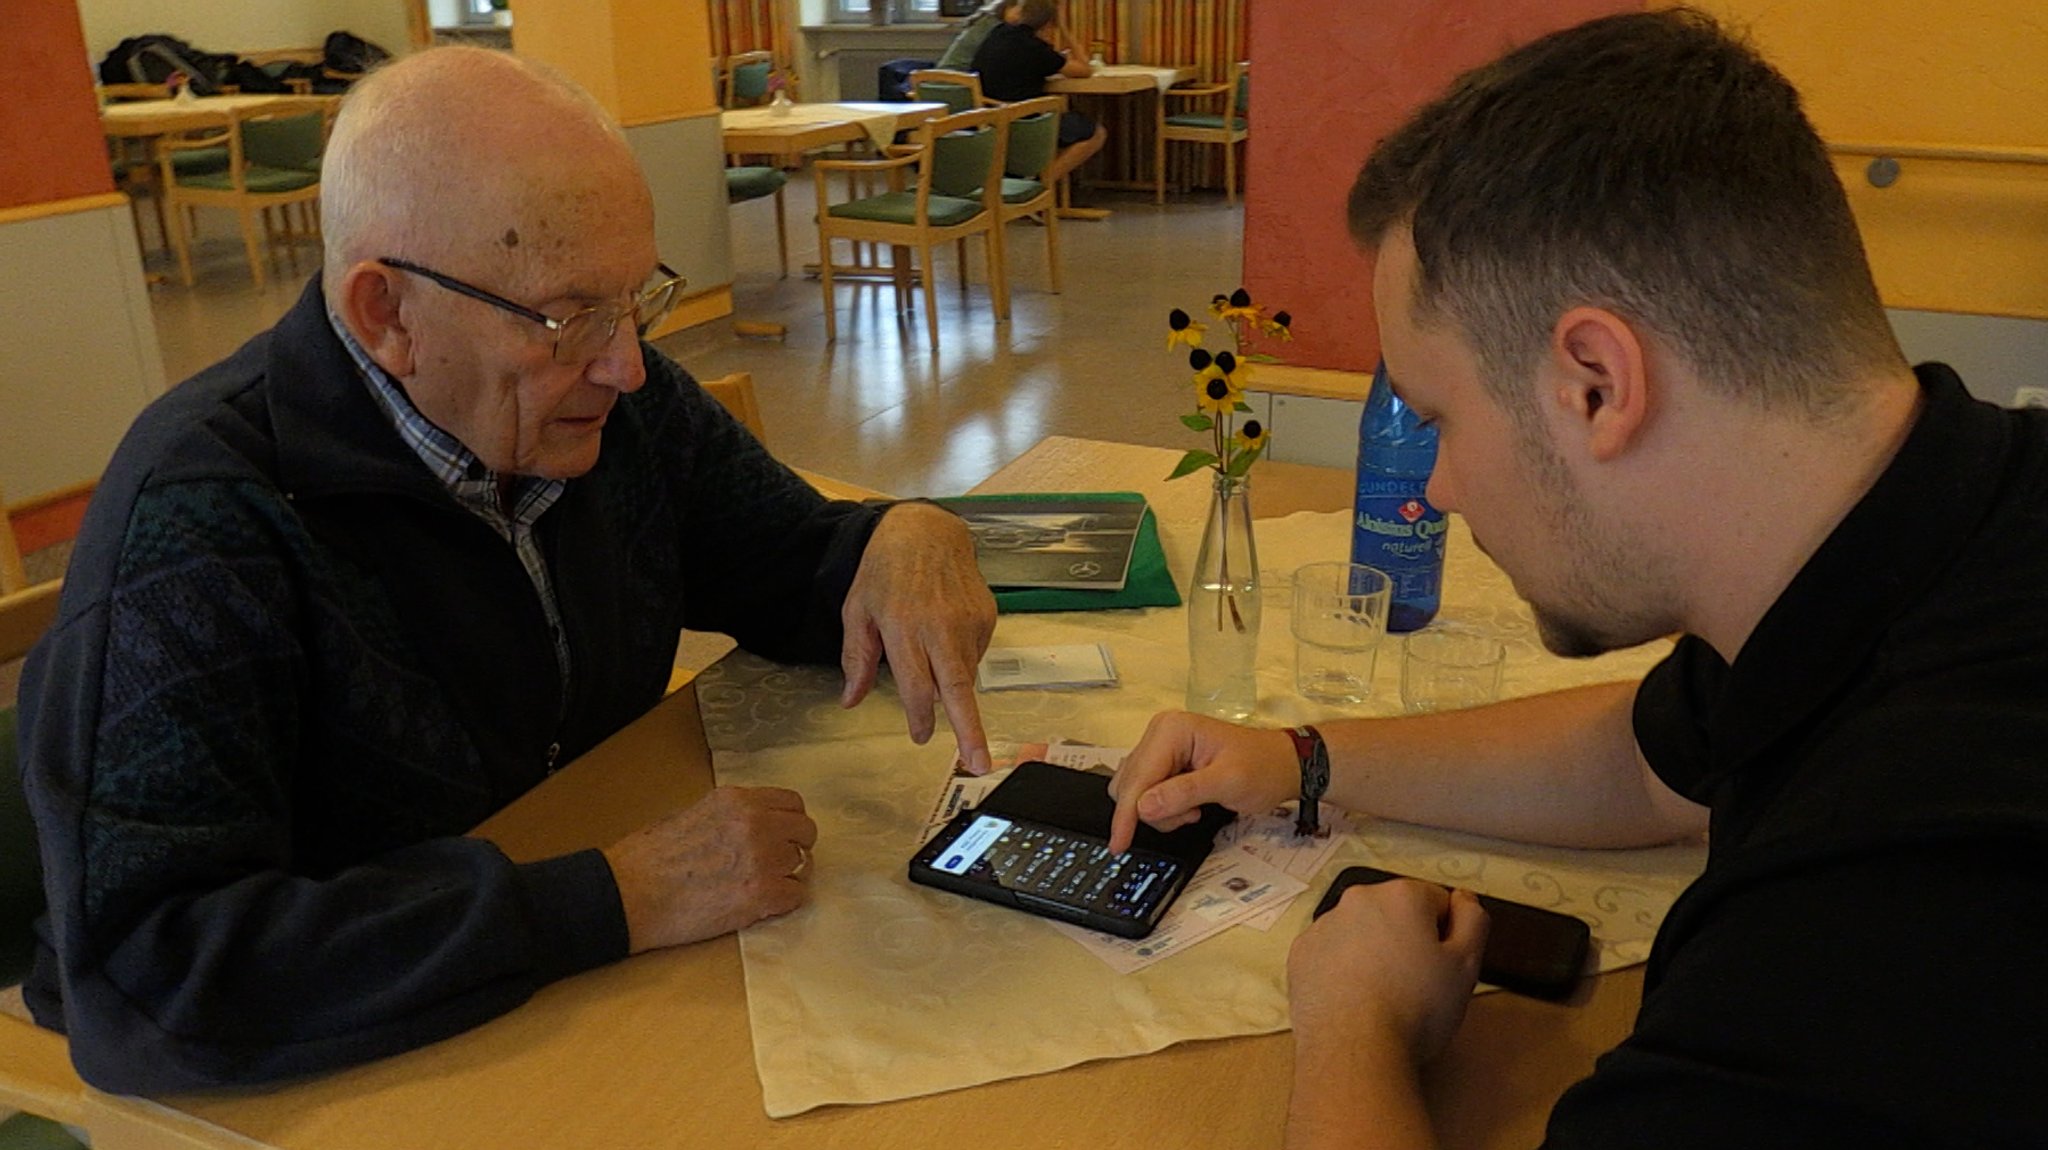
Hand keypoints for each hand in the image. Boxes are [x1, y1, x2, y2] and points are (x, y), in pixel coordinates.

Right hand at [603, 786, 817, 952]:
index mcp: (737, 800)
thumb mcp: (691, 815)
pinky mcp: (761, 895)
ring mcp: (761, 858)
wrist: (627, 894)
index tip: (781, 836)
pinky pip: (796, 896)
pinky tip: (761, 905)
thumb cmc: (648, 859)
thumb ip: (729, 816)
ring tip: (763, 887)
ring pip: (804, 864)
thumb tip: (752, 826)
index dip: (789, 822)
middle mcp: (755, 823)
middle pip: (806, 832)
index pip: (792, 803)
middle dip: (794, 848)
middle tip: (775, 865)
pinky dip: (783, 902)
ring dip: (788, 876)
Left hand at [840, 501, 997, 773]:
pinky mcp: (987, 616)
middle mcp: (941, 626)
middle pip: (958, 689)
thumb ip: (856, 658)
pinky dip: (959, 659)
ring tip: (931, 653)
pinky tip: (943, 636)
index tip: (922, 738)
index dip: (919, 717)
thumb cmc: (884, 571)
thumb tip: (850, 700)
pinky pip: (974, 654)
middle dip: (970, 730)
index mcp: (903, 627)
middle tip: (979, 764)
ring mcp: (969, 621)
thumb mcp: (857, 610)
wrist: (927, 530)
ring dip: (952, 686)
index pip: (916, 686)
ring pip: (965, 674)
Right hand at [1106, 711, 1297, 851]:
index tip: (1120, 844)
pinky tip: (1190, 808)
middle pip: (1130, 785)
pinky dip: (1164, 809)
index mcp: (1171, 730)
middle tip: (1189, 817)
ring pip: (1136, 792)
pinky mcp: (1165, 764)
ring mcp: (1161, 748)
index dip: (1127, 813)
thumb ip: (1184, 793)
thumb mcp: (1228, 783)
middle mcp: (1160, 734)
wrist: (1284, 765)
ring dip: (1160, 812)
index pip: (1138, 778)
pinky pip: (1148, 793)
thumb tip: (1143, 808)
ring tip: (1194, 811)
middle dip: (1154, 811)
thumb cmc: (1263, 768)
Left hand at [1289, 881, 1486, 1065]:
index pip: (1437, 902)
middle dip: (1406, 939)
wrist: (1353, 1050)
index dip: (1445, 937)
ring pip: (1360, 932)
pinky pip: (1330, 953)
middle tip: (1413, 984)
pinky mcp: (1299, 954)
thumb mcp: (1466, 965)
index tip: (1439, 968)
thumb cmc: (1417, 1006)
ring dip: (1372, 952)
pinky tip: (1351, 1001)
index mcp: (1401, 895)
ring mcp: (1322, 925)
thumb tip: (1463, 898)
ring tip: (1379, 997)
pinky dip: (1341, 969)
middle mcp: (1357, 899)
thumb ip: (1473, 921)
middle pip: (1395, 913)